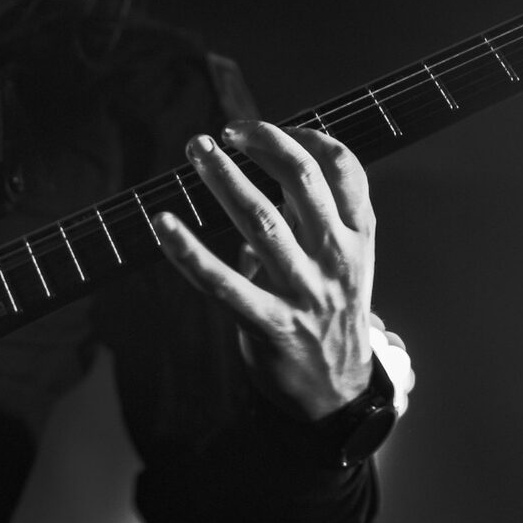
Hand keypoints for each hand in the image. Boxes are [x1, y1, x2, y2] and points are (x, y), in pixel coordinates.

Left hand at [154, 120, 380, 420]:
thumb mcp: (340, 264)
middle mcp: (336, 258)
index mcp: (358, 236)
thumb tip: (263, 172)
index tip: (262, 130)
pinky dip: (188, 251)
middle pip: (302, 181)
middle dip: (261, 144)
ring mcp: (305, 292)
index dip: (303, 134)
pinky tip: (163, 225)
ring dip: (224, 179)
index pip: (342, 166)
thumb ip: (308, 221)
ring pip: (261, 220)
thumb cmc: (329, 316)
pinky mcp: (271, 324)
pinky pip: (222, 283)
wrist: (338, 392)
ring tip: (197, 151)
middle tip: (221, 132)